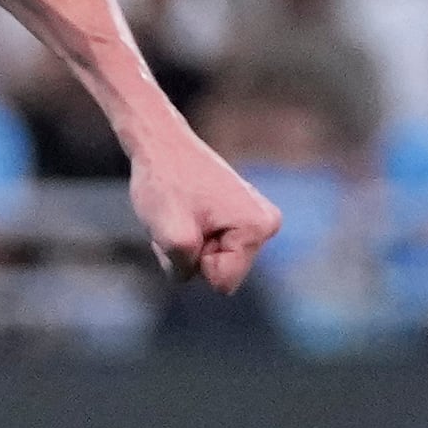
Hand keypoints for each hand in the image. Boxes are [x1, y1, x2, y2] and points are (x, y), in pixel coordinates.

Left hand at [131, 132, 281, 292]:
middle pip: (219, 273)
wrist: (161, 145)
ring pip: (212, 261)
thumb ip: (185, 269)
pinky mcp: (240, 217)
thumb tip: (198, 278)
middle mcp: (266, 225)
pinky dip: (190, 237)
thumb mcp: (169, 236)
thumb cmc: (165, 183)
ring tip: (179, 216)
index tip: (185, 231)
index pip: (222, 282)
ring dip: (187, 247)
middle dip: (190, 257)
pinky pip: (210, 247)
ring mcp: (255, 220)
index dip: (193, 264)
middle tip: (177, 223)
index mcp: (257, 228)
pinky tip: (184, 214)